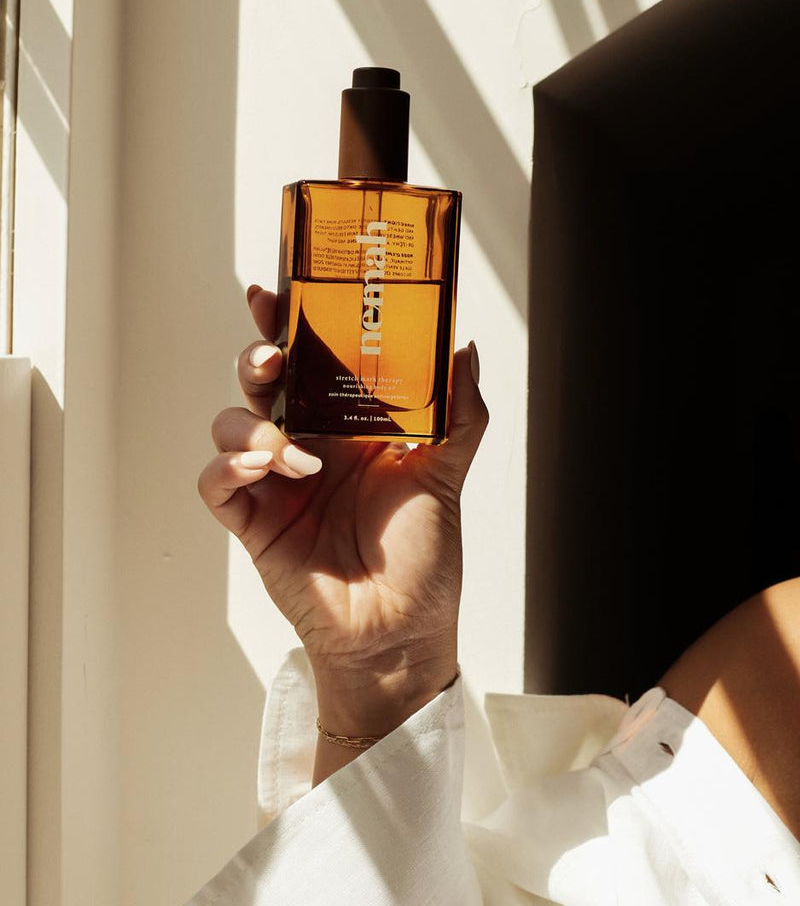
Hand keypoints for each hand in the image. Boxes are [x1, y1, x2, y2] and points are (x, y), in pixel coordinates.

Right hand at [197, 286, 487, 710]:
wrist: (403, 626)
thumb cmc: (423, 552)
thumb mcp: (446, 472)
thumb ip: (459, 412)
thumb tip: (464, 348)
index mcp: (347, 426)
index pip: (310, 363)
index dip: (289, 325)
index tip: (279, 292)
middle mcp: (309, 445)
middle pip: (263, 384)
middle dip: (257, 358)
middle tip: (271, 355)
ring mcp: (277, 483)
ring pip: (231, 426)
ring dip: (252, 426)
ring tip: (294, 452)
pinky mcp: (254, 522)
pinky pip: (217, 483)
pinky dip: (229, 467)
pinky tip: (265, 470)